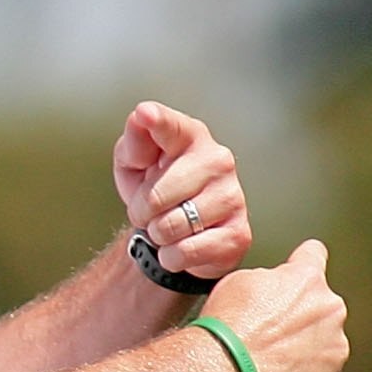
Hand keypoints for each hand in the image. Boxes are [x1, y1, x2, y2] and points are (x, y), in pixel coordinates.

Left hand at [113, 101, 252, 280]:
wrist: (178, 233)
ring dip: (157, 235)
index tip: (145, 114)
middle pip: (156, 196)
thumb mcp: (134, 164)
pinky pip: (184, 252)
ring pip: (169, 227)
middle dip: (140, 212)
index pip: (170, 127)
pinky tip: (181, 246)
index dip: (156, 121)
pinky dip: (171, 256)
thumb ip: (134, 142)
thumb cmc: (154, 187)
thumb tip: (141, 117)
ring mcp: (233, 197)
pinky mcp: (238, 234)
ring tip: (167, 227)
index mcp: (190, 136)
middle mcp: (218, 160)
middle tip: (147, 212)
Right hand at [201, 240, 349, 371]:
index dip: (302, 262)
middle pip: (322, 307)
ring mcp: (334, 349)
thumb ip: (270, 278)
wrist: (223, 369)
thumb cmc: (228, 326)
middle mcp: (330, 310)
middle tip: (270, 331)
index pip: (315, 255)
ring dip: (305, 349)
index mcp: (307, 279)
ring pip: (324, 344)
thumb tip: (275, 286)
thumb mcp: (240, 280)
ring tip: (270, 358)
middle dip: (302, 316)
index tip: (300, 270)